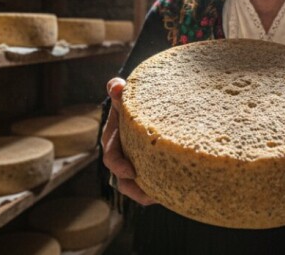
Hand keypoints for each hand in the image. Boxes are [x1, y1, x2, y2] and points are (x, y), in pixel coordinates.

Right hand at [101, 77, 155, 205]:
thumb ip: (119, 91)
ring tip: (162, 198)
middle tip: (149, 196)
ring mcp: (134, 163)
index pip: (111, 157)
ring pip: (136, 186)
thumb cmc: (132, 100)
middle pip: (122, 180)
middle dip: (134, 189)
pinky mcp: (147, 167)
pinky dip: (159, 189)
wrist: (146, 105)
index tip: (130, 171)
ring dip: (147, 194)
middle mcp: (121, 155)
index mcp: (113, 140)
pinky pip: (150, 183)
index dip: (118, 166)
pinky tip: (174, 191)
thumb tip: (116, 87)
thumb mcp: (125, 95)